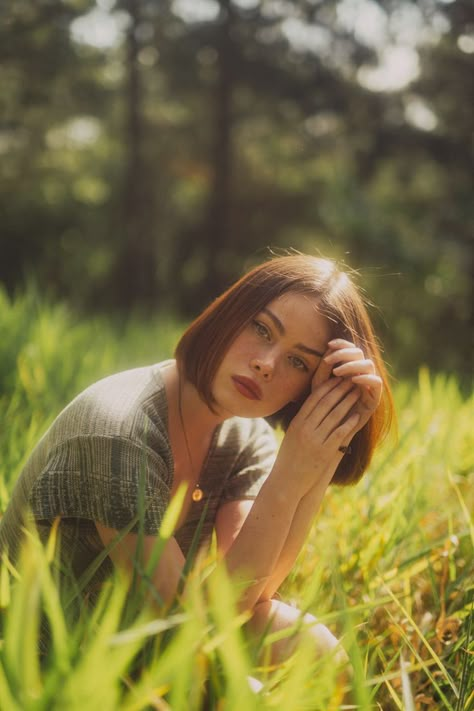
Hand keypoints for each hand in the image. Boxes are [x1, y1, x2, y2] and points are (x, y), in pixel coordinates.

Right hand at [276, 377, 360, 495]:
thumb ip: (302, 421)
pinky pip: (339, 433)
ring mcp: (315, 440)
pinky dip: (349, 423)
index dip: (328, 386)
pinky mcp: (324, 452)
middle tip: (351, 380)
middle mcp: (305, 429)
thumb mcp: (292, 435)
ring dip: (348, 402)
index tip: (337, 378)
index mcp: (297, 422)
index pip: (314, 398)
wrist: (287, 481)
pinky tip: (357, 415)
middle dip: (340, 390)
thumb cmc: (289, 459)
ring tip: (357, 393)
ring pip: (334, 416)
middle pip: (326, 403)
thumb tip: (312, 407)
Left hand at [320, 338, 382, 431]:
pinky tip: (353, 379)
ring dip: (353, 365)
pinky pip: (377, 382)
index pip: (349, 348)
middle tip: (329, 360)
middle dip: (344, 353)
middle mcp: (360, 372)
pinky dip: (366, 378)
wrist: (330, 428)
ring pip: (369, 364)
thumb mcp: (319, 384)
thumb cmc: (323, 405)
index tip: (329, 345)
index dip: (342, 343)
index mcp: (348, 366)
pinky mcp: (374, 397)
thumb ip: (323, 368)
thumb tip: (328, 351)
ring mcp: (368, 384)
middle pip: (359, 352)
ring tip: (337, 372)